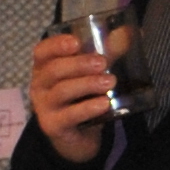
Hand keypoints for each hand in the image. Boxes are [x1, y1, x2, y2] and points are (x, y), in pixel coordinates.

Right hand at [29, 24, 130, 162]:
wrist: (77, 137)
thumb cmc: (82, 97)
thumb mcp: (93, 74)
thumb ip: (107, 53)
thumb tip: (130, 32)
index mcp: (45, 68)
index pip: (42, 51)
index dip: (56, 45)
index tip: (76, 42)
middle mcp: (39, 86)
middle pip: (53, 70)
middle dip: (78, 64)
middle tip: (102, 62)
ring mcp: (44, 107)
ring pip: (62, 91)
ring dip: (87, 84)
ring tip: (110, 82)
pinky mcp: (53, 126)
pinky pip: (70, 116)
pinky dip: (88, 108)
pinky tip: (104, 104)